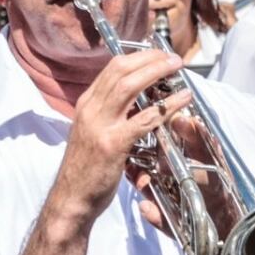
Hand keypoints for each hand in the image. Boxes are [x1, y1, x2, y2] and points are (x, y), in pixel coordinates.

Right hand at [55, 45, 188, 227]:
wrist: (71, 198)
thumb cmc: (85, 169)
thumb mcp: (93, 133)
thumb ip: (110, 115)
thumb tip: (137, 101)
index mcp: (86, 104)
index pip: (112, 68)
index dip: (138, 56)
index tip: (158, 55)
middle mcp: (91, 110)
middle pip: (121, 70)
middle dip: (150, 58)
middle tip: (172, 58)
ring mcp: (100, 126)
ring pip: (130, 86)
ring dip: (157, 72)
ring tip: (177, 68)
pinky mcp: (112, 145)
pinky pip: (144, 119)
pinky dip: (166, 106)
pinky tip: (182, 99)